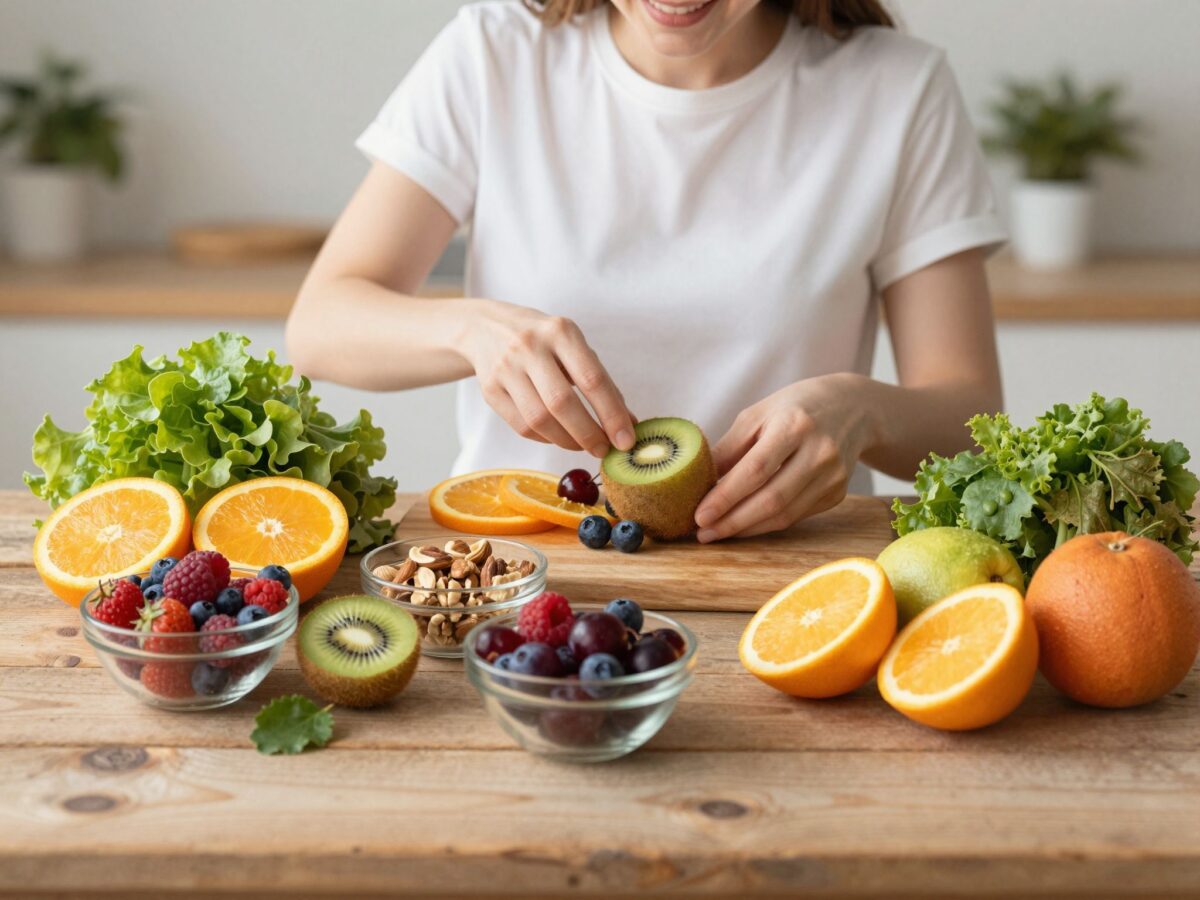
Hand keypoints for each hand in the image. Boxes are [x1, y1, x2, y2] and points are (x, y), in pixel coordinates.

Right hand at [463, 300, 636, 456]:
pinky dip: (545, 439)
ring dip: (567, 441)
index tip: (626, 440)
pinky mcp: (489, 389)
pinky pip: (521, 426)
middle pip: (562, 403)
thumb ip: (599, 380)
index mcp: (560, 332)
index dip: (612, 414)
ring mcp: (506, 368)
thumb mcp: (572, 346)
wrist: (485, 327)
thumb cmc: (542, 340)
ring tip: (583, 445)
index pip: (592, 379)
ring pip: (539, 419)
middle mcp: (530, 347)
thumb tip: (627, 423)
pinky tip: (558, 437)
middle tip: (604, 450)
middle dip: (589, 434)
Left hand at [693, 374, 876, 541]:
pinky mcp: (838, 494)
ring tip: (717, 532)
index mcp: (795, 425)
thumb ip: (729, 447)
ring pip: (784, 515)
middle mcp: (819, 452)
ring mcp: (833, 476)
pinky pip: (796, 516)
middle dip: (732, 521)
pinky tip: (744, 524)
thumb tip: (698, 481)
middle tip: (703, 532)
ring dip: (746, 529)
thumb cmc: (794, 408)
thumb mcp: (758, 415)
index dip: (726, 496)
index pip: (756, 469)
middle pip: (772, 499)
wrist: (852, 408)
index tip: (700, 515)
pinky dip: (766, 524)